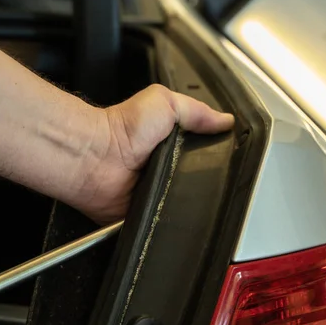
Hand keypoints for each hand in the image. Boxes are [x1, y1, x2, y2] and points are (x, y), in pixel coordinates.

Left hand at [70, 84, 234, 223]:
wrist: (96, 158)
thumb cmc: (121, 129)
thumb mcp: (165, 102)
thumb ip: (197, 111)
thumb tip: (225, 120)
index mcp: (173, 144)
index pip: (206, 152)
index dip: (219, 154)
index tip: (229, 153)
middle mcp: (167, 168)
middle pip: (202, 179)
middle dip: (208, 179)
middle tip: (204, 171)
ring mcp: (159, 192)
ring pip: (189, 202)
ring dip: (190, 198)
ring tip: (184, 186)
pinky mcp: (149, 214)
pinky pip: (170, 221)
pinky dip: (173, 217)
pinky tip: (172, 205)